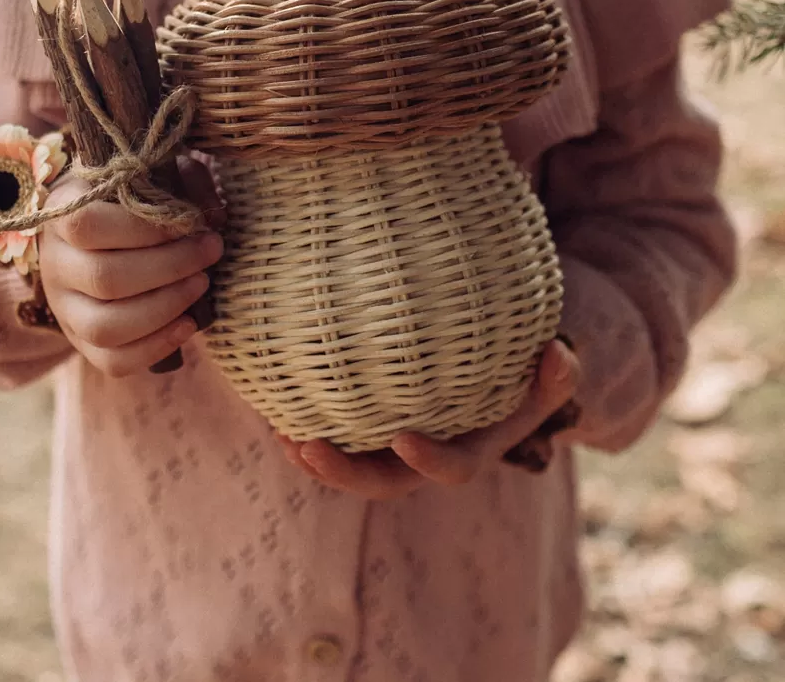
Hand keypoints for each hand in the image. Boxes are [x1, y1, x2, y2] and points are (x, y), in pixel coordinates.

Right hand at [38, 154, 224, 375]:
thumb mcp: (154, 177)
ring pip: (106, 326)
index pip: (87, 224)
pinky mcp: (82, 341)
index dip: (143, 227)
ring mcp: (64, 308)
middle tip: (211, 252)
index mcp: (63, 213)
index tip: (191, 222)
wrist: (103, 237)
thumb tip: (214, 216)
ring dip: (165, 307)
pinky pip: (113, 361)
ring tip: (201, 284)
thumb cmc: (134, 202)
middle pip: (105, 278)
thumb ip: (183, 183)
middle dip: (171, 267)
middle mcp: (55, 264)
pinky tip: (189, 324)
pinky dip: (156, 347)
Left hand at [276, 339, 579, 500]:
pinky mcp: (367, 428)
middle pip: (381, 482)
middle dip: (342, 472)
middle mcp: (424, 458)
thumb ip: (558, 373)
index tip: (403, 438)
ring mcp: (391, 447)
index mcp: (467, 452)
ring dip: (311, 453)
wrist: (491, 381)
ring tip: (278, 432)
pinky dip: (305, 423)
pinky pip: (334, 433)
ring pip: (348, 463)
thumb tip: (560, 353)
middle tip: (305, 445)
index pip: (450, 471)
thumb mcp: (545, 376)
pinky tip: (276, 401)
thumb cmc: (517, 376)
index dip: (428, 461)